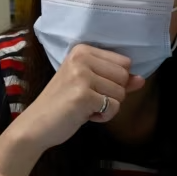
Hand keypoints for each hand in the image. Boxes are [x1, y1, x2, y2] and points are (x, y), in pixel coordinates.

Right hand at [12, 45, 144, 151]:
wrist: (35, 125)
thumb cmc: (62, 105)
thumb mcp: (89, 86)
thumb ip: (116, 80)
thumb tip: (141, 79)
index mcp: (82, 50)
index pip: (123, 62)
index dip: (115, 81)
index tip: (92, 88)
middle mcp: (81, 58)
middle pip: (124, 76)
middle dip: (113, 94)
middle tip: (89, 99)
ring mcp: (82, 76)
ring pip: (121, 93)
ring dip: (107, 107)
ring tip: (85, 108)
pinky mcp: (84, 95)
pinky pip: (114, 107)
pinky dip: (104, 116)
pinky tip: (85, 115)